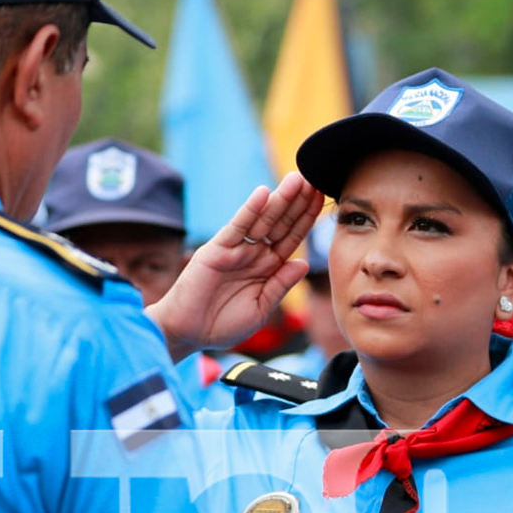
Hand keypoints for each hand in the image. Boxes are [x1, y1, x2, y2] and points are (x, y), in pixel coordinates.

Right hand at [147, 172, 323, 360]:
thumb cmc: (223, 324)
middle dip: (298, 202)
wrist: (189, 333)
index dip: (307, 218)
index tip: (323, 197)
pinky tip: (263, 194)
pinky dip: (250, 210)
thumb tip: (303, 263)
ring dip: (280, 199)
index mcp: (268, 267)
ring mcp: (236, 249)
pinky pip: (237, 227)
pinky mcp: (217, 249)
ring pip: (263, 220)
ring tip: (296, 179)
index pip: (292, 237)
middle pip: (281, 223)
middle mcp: (254, 253)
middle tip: (315, 179)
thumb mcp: (261, 308)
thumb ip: (280, 285)